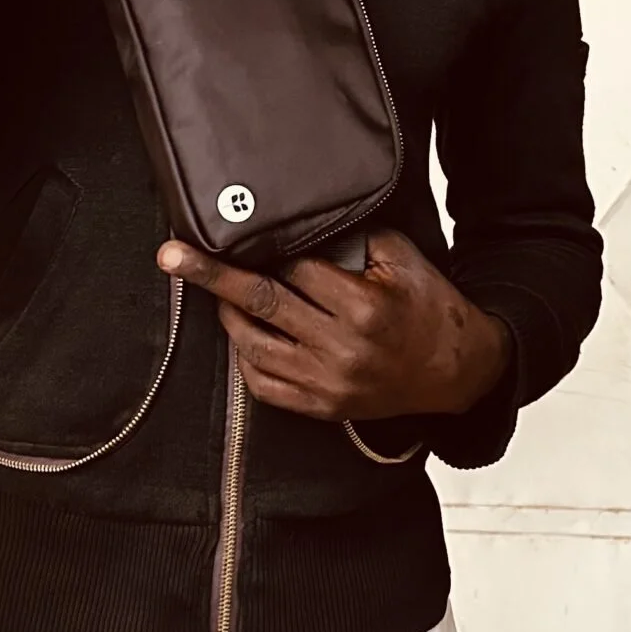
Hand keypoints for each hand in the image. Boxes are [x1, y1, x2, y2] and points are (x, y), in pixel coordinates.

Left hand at [156, 230, 511, 421]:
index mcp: (362, 308)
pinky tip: (242, 333)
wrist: (458, 372)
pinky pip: (264, 385)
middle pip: (260, 302)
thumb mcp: (404, 259)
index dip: (267, 248)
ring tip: (213, 291)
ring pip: (253, 345)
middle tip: (171, 255)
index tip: (238, 231)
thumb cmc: (431, 309)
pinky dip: (245, 357)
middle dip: (211, 275)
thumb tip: (303, 224)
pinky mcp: (322, 407)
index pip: (294, 268)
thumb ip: (355, 238)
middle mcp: (339, 349)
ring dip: (227, 315)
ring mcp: (327, 383)